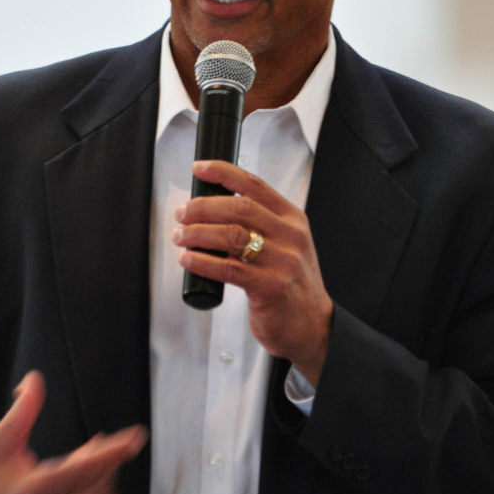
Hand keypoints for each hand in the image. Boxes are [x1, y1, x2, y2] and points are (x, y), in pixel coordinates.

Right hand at [0, 371, 146, 493]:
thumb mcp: (0, 445)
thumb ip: (21, 411)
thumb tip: (33, 381)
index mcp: (33, 491)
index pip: (83, 469)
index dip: (112, 451)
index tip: (135, 437)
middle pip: (99, 482)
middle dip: (101, 459)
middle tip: (86, 450)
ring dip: (102, 480)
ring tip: (79, 473)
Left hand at [174, 159, 332, 385]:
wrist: (313, 325)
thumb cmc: (292, 283)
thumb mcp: (287, 244)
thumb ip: (261, 224)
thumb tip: (213, 209)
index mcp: (292, 218)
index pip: (254, 185)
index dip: (223, 172)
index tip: (199, 168)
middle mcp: (290, 236)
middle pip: (239, 207)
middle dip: (203, 206)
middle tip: (182, 213)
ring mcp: (282, 261)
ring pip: (230, 235)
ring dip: (198, 233)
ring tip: (180, 236)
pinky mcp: (270, 287)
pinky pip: (228, 268)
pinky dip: (202, 261)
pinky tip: (187, 259)